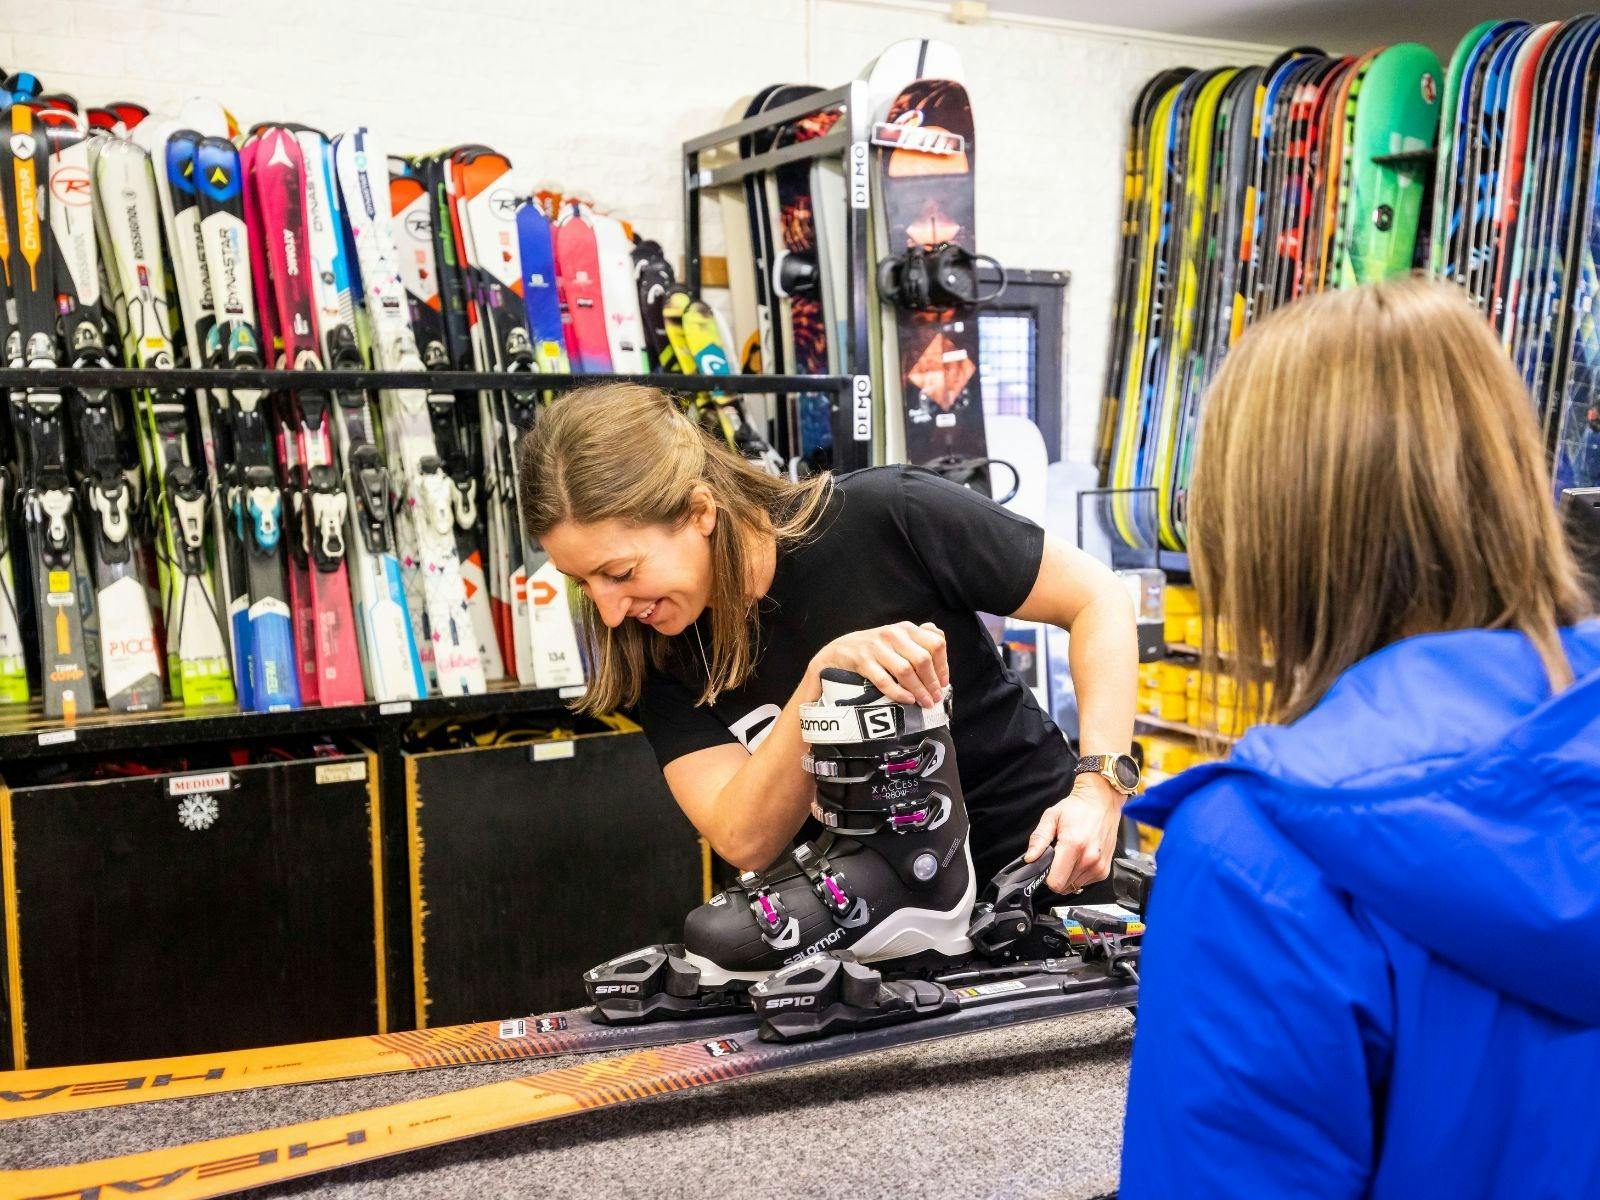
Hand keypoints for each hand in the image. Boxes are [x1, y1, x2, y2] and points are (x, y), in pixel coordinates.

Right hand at [808, 621, 948, 707]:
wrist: (838, 652)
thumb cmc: (874, 648)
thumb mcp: (896, 637)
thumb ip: (919, 637)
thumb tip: (940, 639)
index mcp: (906, 628)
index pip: (935, 644)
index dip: (943, 666)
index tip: (943, 683)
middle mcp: (893, 634)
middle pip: (922, 659)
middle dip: (931, 682)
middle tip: (934, 698)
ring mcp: (876, 647)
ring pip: (905, 671)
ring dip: (918, 690)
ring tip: (924, 703)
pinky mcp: (862, 661)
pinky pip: (884, 680)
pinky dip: (898, 692)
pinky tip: (906, 700)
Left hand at [1023, 773, 1122, 893]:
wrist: (1102, 802)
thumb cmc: (1078, 808)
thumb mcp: (1051, 817)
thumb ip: (1038, 839)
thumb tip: (1030, 858)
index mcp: (1073, 846)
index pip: (1055, 882)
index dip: (1046, 877)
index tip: (1046, 866)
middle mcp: (1089, 859)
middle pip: (1064, 886)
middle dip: (1056, 874)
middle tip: (1058, 857)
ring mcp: (1099, 866)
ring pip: (1074, 886)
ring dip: (1068, 875)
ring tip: (1071, 855)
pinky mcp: (1104, 870)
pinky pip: (1085, 883)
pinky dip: (1079, 874)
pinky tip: (1080, 858)